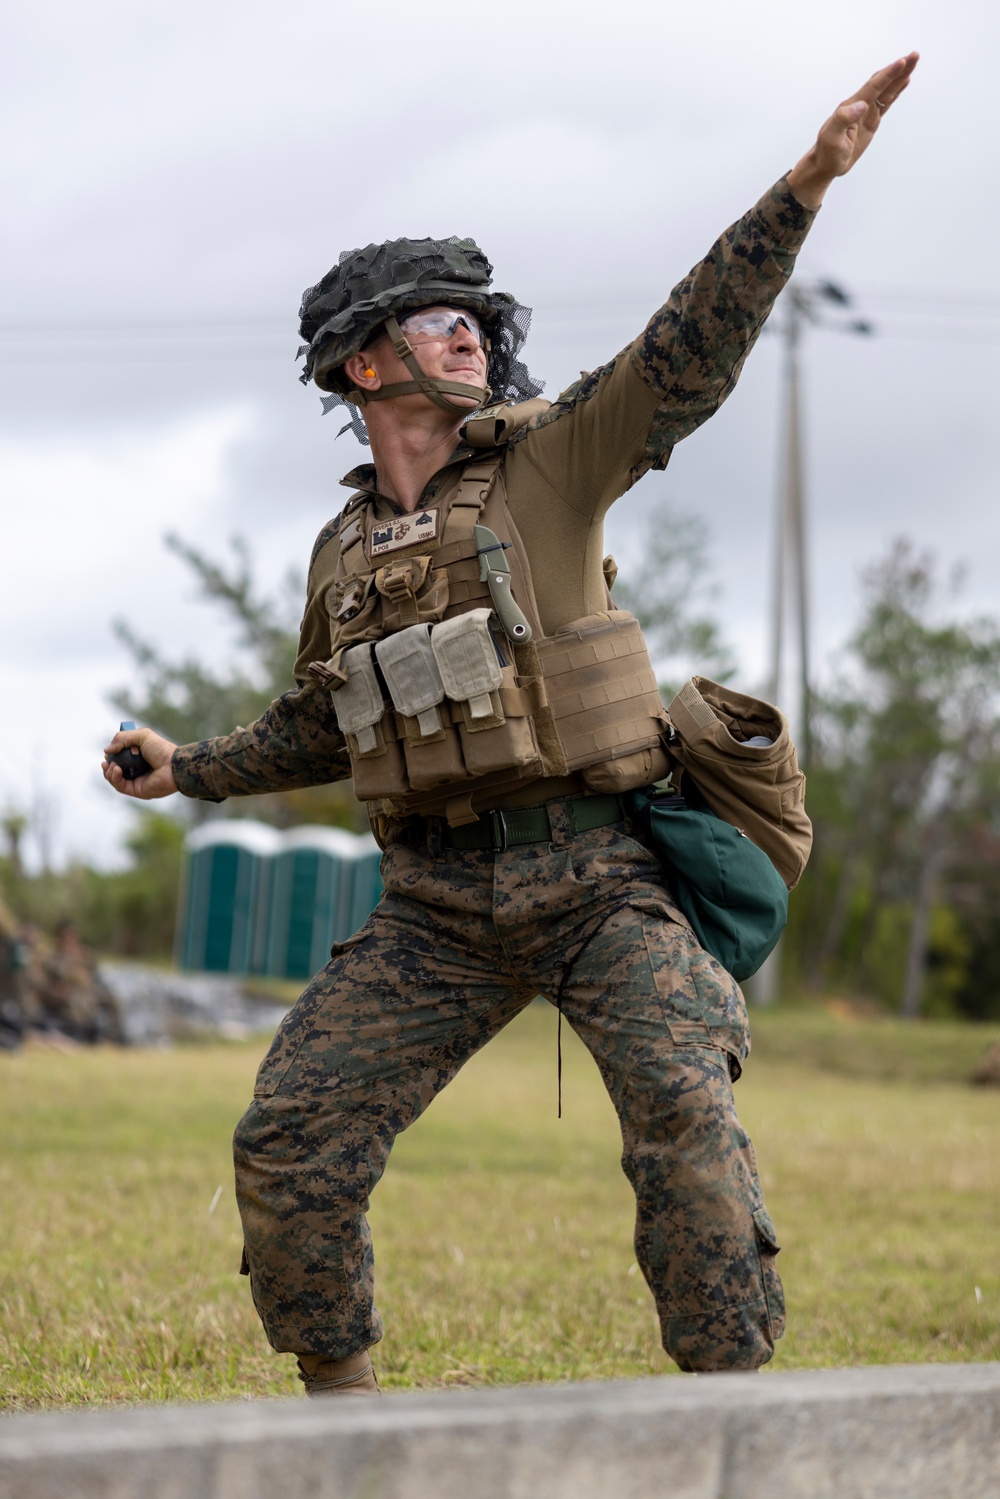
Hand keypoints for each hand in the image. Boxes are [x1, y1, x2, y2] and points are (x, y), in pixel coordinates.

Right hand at [102, 725, 177, 799]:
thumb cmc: (162, 750)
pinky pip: (120, 786)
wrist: (173, 765)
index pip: (120, 757)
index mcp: (138, 757)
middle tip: (107, 760)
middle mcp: (136, 769)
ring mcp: (136, 780)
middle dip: (108, 764)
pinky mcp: (137, 790)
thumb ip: (122, 738)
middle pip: (114, 769)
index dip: (112, 754)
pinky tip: (116, 769)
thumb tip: (106, 750)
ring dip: (109, 771)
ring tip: (112, 765)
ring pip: (115, 779)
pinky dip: (114, 778)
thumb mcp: (142, 736)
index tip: (109, 751)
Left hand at [787, 52, 918, 208]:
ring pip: (887, 90)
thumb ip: (843, 119)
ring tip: (913, 62)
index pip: (873, 86)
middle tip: (915, 55)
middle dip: (899, 69)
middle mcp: (860, 105)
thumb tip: (862, 105)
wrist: (825, 164)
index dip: (888, 74)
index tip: (902, 61)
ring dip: (900, 76)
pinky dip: (896, 91)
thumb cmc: (826, 153)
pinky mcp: (870, 121)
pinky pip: (886, 102)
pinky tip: (904, 82)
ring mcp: (866, 112)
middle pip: (883, 82)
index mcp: (852, 106)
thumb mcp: (832, 138)